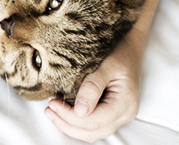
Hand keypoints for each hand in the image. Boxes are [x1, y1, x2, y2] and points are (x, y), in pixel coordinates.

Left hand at [45, 28, 145, 142]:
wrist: (130, 45)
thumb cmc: (120, 51)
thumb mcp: (107, 65)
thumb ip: (93, 87)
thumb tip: (80, 111)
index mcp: (125, 104)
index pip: (93, 121)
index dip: (69, 116)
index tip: (52, 103)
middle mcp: (124, 114)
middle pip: (92, 132)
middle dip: (67, 124)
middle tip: (48, 109)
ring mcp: (119, 115)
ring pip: (92, 133)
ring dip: (70, 126)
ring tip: (52, 112)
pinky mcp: (112, 113)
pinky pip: (94, 126)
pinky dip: (76, 123)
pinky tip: (63, 112)